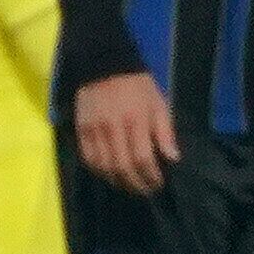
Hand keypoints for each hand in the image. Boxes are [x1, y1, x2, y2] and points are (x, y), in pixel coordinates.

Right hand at [72, 71, 177, 195]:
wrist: (103, 63)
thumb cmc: (137, 86)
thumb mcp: (159, 103)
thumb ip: (165, 132)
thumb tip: (173, 158)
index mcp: (136, 120)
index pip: (143, 158)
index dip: (151, 176)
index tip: (158, 183)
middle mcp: (113, 128)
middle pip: (122, 167)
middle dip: (136, 184)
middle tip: (146, 190)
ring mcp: (95, 130)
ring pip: (104, 167)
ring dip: (118, 181)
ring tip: (130, 185)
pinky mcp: (81, 130)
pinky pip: (89, 159)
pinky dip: (100, 171)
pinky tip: (111, 174)